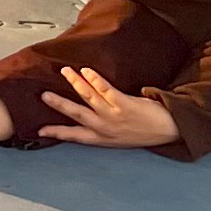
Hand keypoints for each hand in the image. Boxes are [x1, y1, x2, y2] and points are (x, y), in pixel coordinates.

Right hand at [39, 64, 177, 149]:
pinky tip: (87, 71)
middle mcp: (106, 128)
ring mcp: (115, 116)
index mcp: (102, 138)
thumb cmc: (144, 132)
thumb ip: (102, 129)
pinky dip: (95, 80)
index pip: (75, 136)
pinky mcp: (126, 104)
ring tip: (65, 72)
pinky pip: (106, 90)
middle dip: (59, 104)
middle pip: (77, 114)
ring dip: (75, 84)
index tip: (40, 130)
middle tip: (44, 95)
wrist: (170, 130)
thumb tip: (87, 116)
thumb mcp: (119, 138)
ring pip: (89, 98)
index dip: (57, 133)